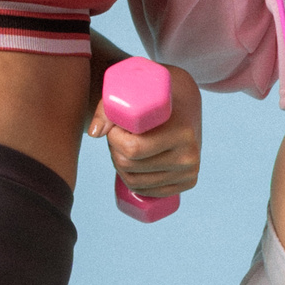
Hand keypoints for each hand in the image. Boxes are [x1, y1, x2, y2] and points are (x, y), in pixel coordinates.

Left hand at [89, 63, 202, 201]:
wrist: (186, 101)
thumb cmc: (155, 95)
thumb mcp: (134, 93)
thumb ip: (108, 108)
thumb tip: (95, 134)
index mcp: (182, 133)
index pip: (133, 149)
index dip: (113, 139)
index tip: (114, 126)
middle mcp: (189, 156)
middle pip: (131, 166)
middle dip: (114, 152)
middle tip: (117, 136)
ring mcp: (190, 172)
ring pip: (136, 182)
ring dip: (121, 167)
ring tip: (124, 147)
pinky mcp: (188, 182)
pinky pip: (150, 192)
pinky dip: (133, 182)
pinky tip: (132, 165)